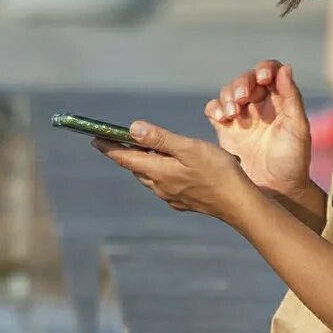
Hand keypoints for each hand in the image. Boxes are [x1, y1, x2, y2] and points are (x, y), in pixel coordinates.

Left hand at [98, 122, 256, 221]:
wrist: (239, 203)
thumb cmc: (217, 171)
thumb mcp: (188, 148)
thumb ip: (160, 138)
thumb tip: (132, 129)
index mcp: (158, 171)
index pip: (125, 157)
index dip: (108, 146)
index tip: (94, 137)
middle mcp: (160, 186)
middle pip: (136, 167)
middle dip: (126, 154)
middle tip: (117, 140)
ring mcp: (172, 196)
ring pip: (150, 177)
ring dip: (144, 164)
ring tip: (144, 151)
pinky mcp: (184, 202)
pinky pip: (164, 186)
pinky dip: (161, 174)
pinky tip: (170, 169)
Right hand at [204, 59, 313, 196]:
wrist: (276, 191)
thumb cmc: (293, 161)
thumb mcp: (297, 128)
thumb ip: (291, 98)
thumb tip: (285, 68)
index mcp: (279, 101)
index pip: (269, 72)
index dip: (264, 69)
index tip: (263, 79)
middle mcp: (259, 106)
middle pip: (245, 80)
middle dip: (242, 84)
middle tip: (242, 98)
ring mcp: (241, 118)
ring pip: (228, 93)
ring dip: (227, 97)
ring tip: (232, 113)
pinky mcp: (225, 131)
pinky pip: (214, 110)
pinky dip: (215, 108)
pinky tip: (221, 118)